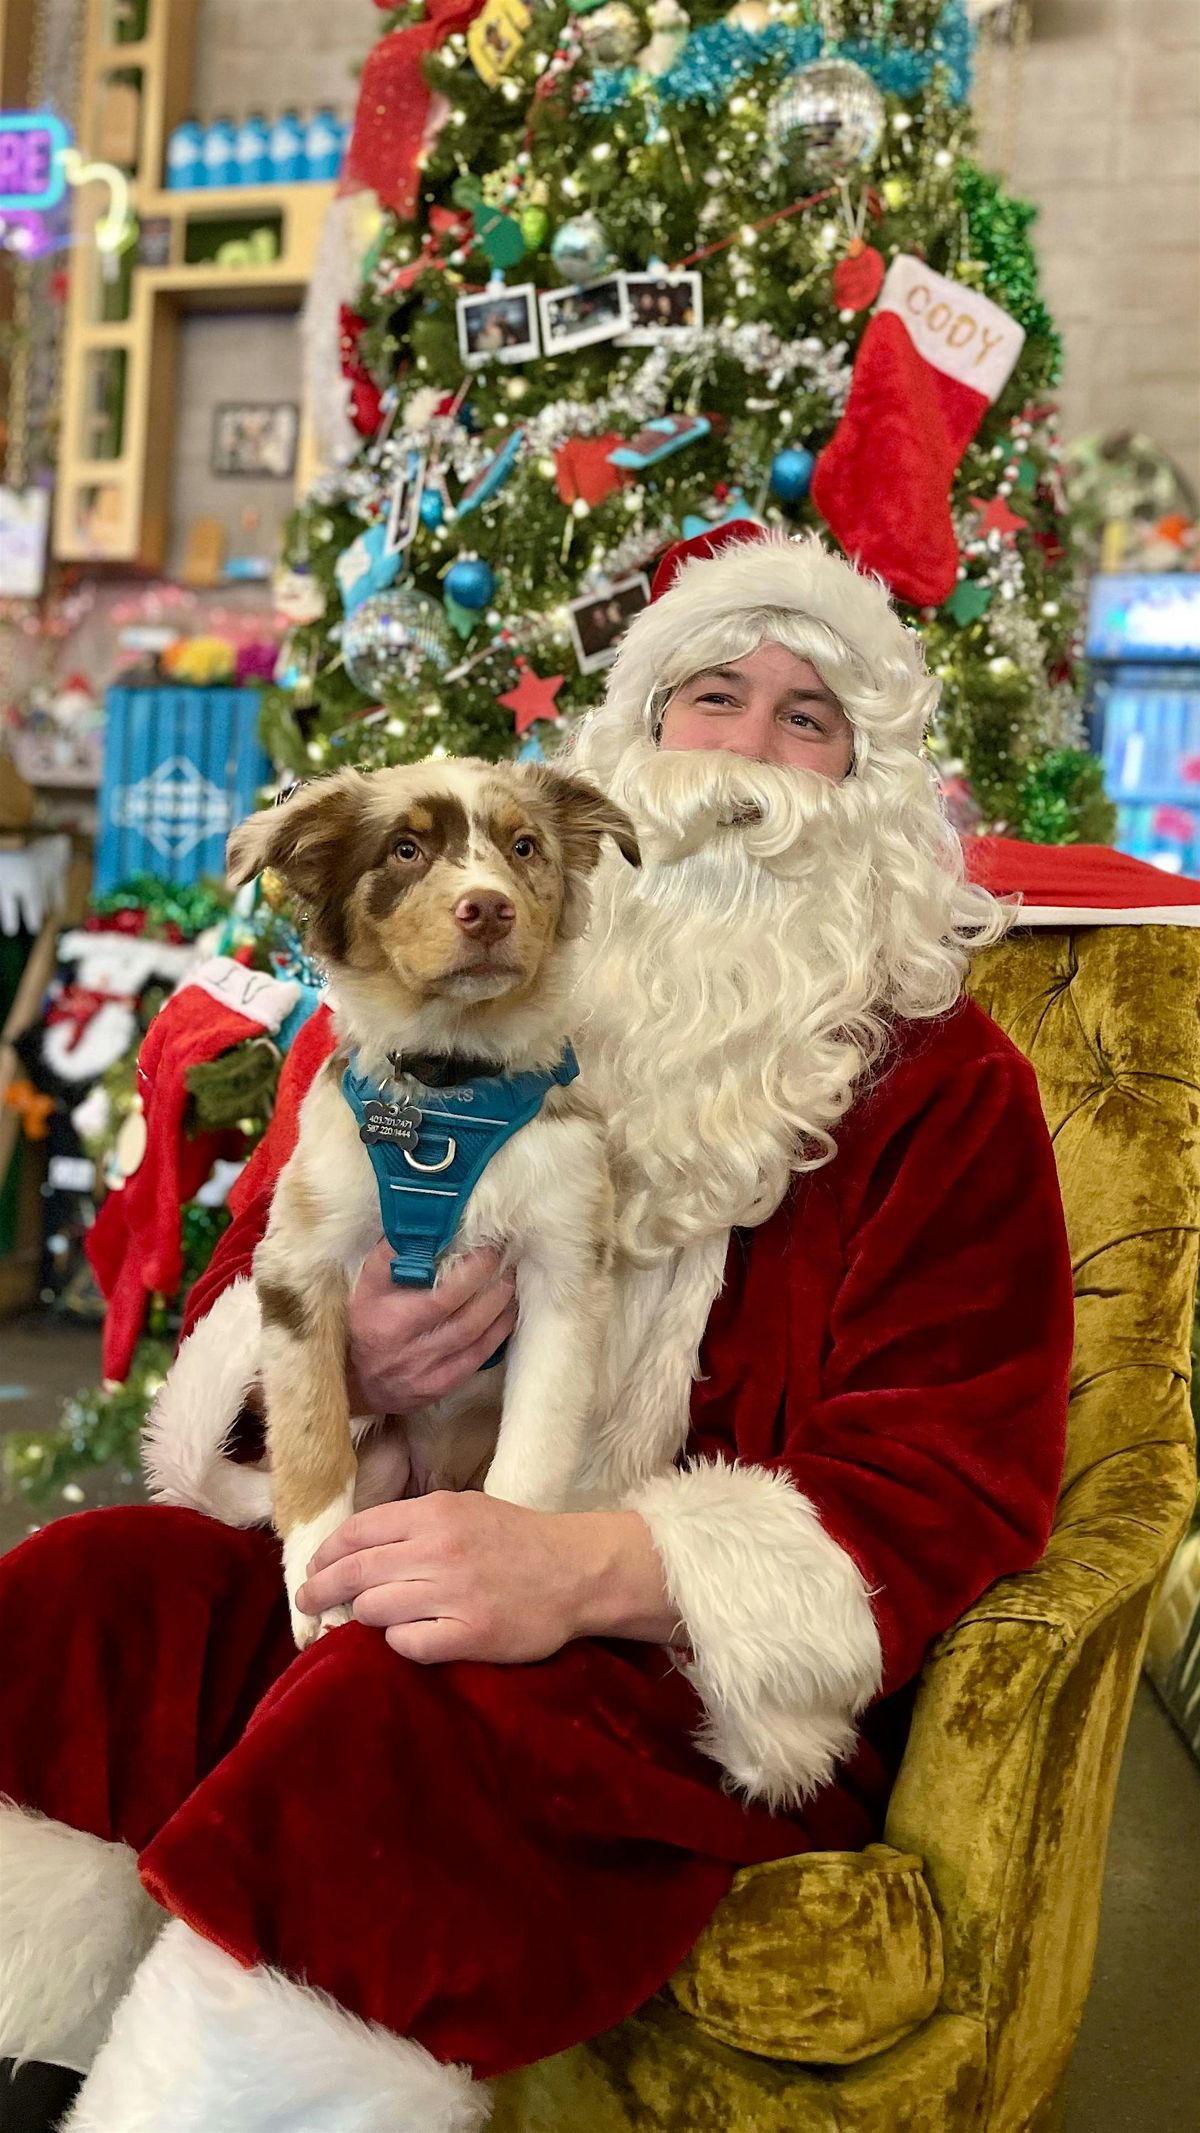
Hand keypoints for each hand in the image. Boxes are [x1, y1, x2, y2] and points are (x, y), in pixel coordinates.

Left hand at [294, 1493, 677, 1662]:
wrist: (576, 1571)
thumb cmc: (515, 1538)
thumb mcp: (463, 1509)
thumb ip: (413, 1524)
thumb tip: (355, 1548)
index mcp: (434, 1513)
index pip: (356, 1533)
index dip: (324, 1554)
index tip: (312, 1570)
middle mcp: (438, 1550)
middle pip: (354, 1573)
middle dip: (319, 1590)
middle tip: (305, 1603)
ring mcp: (454, 1594)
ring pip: (374, 1610)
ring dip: (363, 1616)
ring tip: (366, 1619)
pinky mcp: (470, 1634)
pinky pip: (407, 1644)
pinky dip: (397, 1642)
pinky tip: (407, 1636)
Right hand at [347, 1241, 516, 1413]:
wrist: (355, 1382)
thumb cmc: (364, 1322)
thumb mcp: (366, 1286)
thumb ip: (391, 1255)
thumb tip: (423, 1220)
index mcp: (385, 1314)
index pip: (438, 1293)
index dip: (471, 1270)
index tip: (487, 1247)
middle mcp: (403, 1343)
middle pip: (461, 1314)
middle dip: (490, 1284)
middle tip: (506, 1260)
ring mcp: (422, 1370)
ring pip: (473, 1335)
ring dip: (499, 1306)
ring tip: (509, 1282)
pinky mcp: (438, 1387)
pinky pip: (477, 1359)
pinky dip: (497, 1334)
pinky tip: (506, 1314)